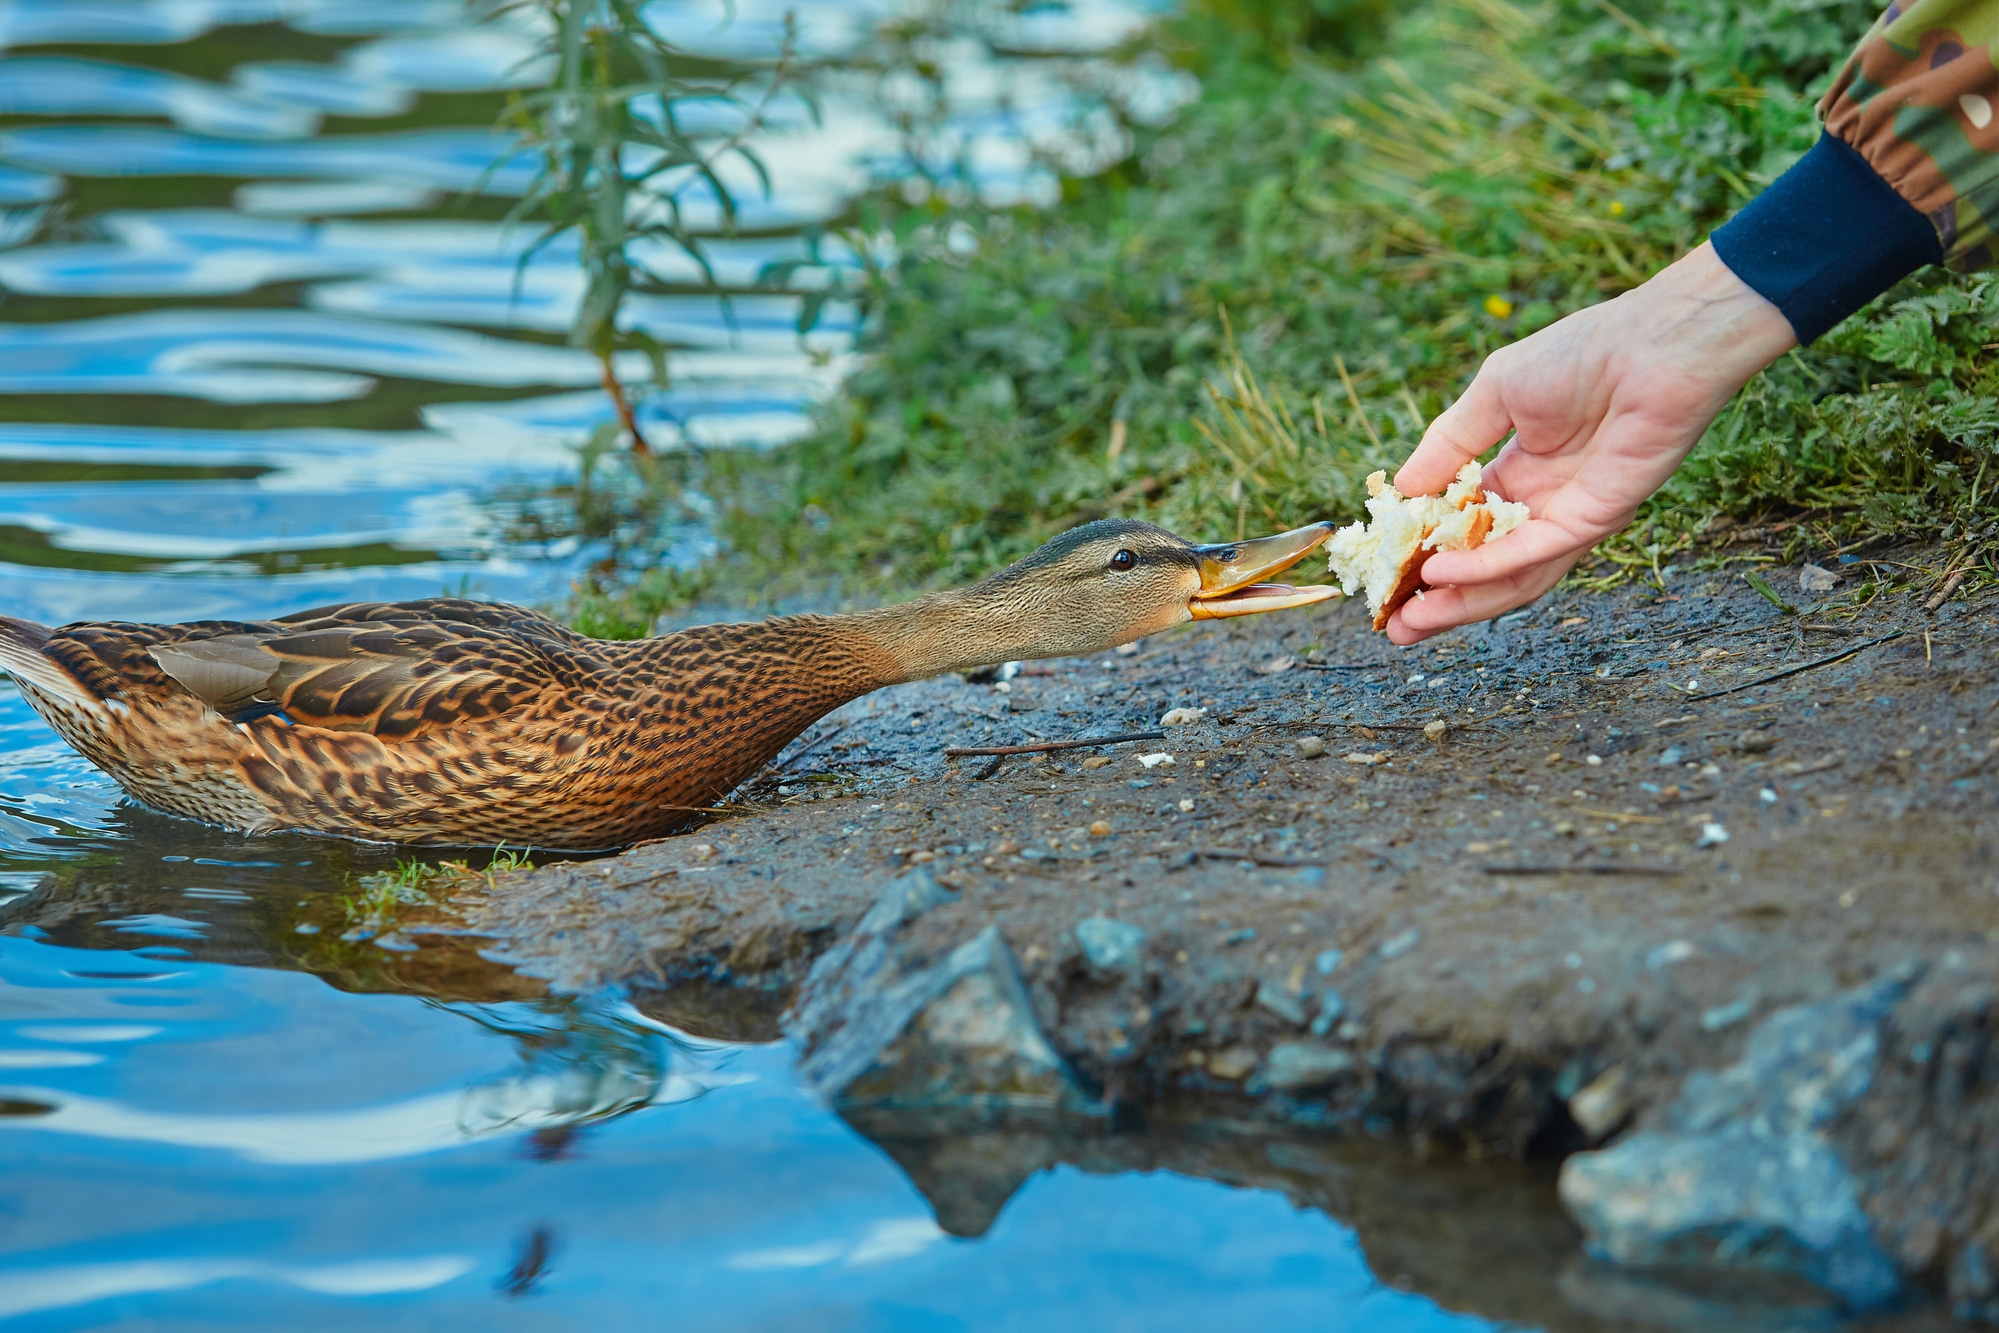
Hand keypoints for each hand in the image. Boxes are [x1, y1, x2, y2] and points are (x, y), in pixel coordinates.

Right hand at [1385, 242, 1797, 644]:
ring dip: (1459, 603)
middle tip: (1391, 624)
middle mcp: (1542, 506)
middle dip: (1437, 600)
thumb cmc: (1581, 354)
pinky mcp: (1592, 520)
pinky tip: (1442, 573)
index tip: (1384, 572)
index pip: (1464, 529)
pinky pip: (1531, 553)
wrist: (1654, 346)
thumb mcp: (1493, 394)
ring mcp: (1568, 518)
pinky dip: (1486, 568)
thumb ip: (1448, 445)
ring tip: (1409, 622)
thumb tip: (1401, 489)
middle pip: (1484, 569)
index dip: (1425, 553)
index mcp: (1518, 475)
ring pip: (1509, 578)